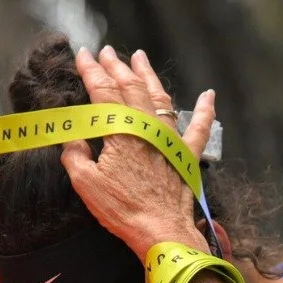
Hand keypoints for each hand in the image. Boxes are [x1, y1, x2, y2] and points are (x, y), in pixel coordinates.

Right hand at [60, 45, 214, 261]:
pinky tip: (208, 95)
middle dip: (117, 66)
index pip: (104, 93)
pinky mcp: (186, 155)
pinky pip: (199, 128)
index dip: (92, 72)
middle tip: (107, 52)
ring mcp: (169, 139)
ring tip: (141, 58)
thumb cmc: (121, 209)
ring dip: (149, 75)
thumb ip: (75, 157)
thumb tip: (74, 140)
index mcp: (120, 132)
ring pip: (161, 97)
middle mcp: (147, 127)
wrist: (160, 230)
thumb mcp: (86, 184)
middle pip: (131, 87)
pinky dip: (204, 110)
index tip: (83, 55)